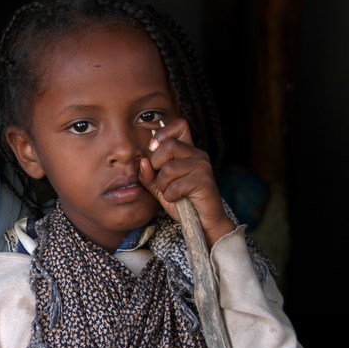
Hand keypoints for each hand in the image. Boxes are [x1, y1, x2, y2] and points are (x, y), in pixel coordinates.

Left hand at [138, 118, 234, 245]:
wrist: (201, 222)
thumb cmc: (180, 201)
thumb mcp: (159, 187)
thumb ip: (148, 174)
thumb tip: (143, 162)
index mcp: (187, 151)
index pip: (180, 125)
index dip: (163, 133)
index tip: (152, 148)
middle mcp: (197, 154)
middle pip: (169, 145)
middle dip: (156, 165)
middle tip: (161, 180)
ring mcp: (202, 166)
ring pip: (169, 168)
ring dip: (163, 185)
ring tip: (170, 192)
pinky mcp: (205, 181)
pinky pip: (176, 185)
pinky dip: (170, 196)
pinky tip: (177, 199)